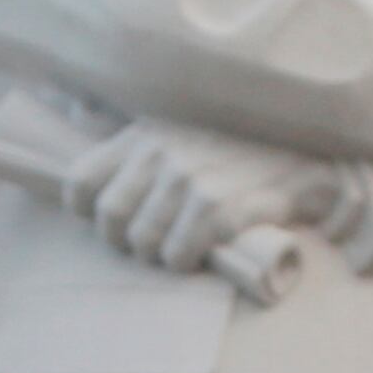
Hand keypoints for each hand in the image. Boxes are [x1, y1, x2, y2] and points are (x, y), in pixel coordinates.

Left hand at [62, 119, 363, 274]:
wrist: (305, 152)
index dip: (87, 213)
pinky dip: (187, 263)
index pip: (81, 183)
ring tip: (179, 251)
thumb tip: (67, 109)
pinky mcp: (218, 207)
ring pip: (143, 243)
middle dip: (124, 242)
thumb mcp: (180, 125)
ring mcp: (188, 180)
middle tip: (148, 246)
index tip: (111, 222)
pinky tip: (202, 254)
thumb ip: (135, 136)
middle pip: (109, 219)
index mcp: (143, 133)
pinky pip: (180, 254)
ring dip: (159, 256)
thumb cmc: (238, 145)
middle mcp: (160, 153)